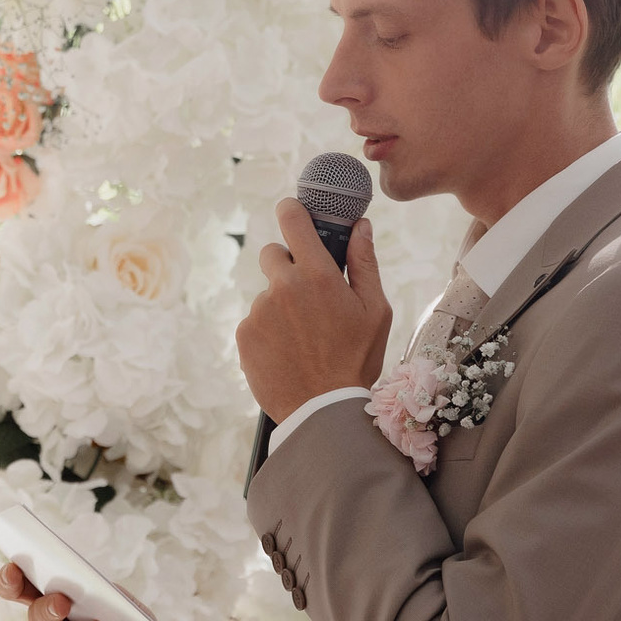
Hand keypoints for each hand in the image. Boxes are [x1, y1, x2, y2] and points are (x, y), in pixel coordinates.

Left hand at [235, 202, 391, 420]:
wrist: (323, 410)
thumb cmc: (356, 359)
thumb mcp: (375, 310)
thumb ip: (364, 262)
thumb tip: (361, 226)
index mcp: (317, 275)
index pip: (292, 219)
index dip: (292, 210)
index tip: (295, 213)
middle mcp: (282, 287)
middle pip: (272, 254)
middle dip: (288, 265)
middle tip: (308, 293)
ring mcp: (259, 311)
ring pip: (267, 294)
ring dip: (281, 305)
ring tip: (304, 338)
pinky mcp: (245, 335)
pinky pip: (256, 321)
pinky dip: (269, 330)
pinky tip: (289, 352)